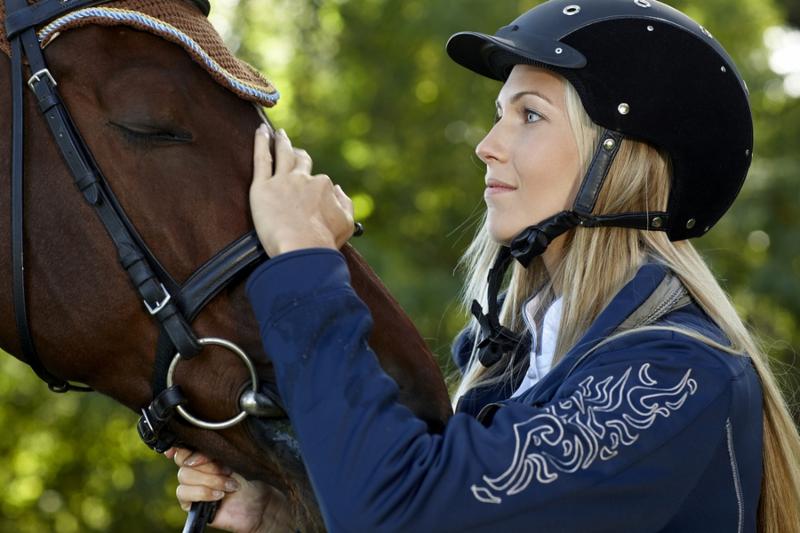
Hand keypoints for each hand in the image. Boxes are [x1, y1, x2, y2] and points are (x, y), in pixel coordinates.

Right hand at [165, 447, 291, 532]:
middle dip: (208, 465)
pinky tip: (220, 496)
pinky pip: (184, 494)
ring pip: (184, 476)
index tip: (186, 449)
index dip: (181, 447)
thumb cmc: (250, 478)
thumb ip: (216, 452)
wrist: (259, 504)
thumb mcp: (236, 459)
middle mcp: (195, 469)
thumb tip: (195, 453)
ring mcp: (192, 485)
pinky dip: (203, 492)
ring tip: (229, 485)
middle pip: (183, 460)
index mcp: (204, 454)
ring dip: (210, 480)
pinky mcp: (190, 503)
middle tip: (228, 471)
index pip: (184, 447)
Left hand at [250, 125, 354, 256]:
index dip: (315, 189)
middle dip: (299, 155)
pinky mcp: (262, 188)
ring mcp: (282, 181)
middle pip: (301, 161)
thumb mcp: (347, 223)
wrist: (303, 250)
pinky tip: (260, 131)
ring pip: (282, 154)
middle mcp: (304, 179)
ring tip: (278, 134)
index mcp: (324, 187)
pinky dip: (261, 142)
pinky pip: (261, 158)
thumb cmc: (324, 243)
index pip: (320, 182)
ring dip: (281, 142)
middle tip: (294, 150)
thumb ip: (345, 202)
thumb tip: (339, 189)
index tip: (310, 196)